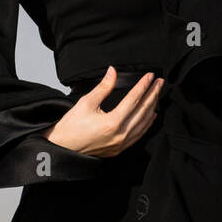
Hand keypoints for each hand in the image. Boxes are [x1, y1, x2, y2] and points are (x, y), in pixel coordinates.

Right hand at [42, 66, 162, 156]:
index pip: (134, 99)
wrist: (62, 147)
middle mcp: (120, 135)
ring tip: (157, 94)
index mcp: (112, 122)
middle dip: (153, 94)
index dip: (143, 86)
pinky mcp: (119, 149)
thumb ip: (103, 87)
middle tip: (160, 82)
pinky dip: (147, 123)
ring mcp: (121, 144)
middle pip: (143, 110)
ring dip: (152, 107)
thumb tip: (112, 72)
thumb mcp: (86, 102)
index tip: (150, 76)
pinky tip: (151, 115)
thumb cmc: (70, 127)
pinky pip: (139, 135)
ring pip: (144, 123)